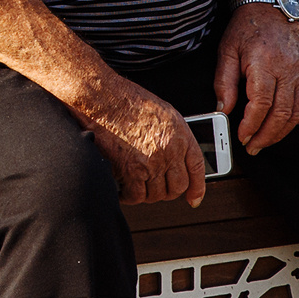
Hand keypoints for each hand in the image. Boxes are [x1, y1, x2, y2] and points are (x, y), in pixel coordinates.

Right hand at [83, 83, 207, 207]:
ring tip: (136, 183)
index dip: (197, 188)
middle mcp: (169, 151)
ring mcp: (151, 163)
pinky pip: (135, 196)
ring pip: (156, 195)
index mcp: (180, 135)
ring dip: (147, 193)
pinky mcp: (130, 171)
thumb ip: (173, 137)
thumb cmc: (126, 101)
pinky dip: (129, 195)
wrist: (101, 99)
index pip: (196, 168)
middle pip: (177, 187)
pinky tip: (123, 188)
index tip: (193, 198)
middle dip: (166, 191)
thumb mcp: (162, 113)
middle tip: (154, 186)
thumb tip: (175, 159)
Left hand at [214, 2, 298, 153]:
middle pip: (281, 113)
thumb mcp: (226, 52)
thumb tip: (223, 110)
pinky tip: (284, 125)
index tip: (242, 137)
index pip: (261, 103)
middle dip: (266, 136)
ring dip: (281, 132)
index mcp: (265, 62)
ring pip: (297, 112)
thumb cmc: (246, 29)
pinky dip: (298, 119)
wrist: (270, 7)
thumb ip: (224, 83)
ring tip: (264, 141)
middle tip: (252, 147)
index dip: (251, 125)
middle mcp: (289, 68)